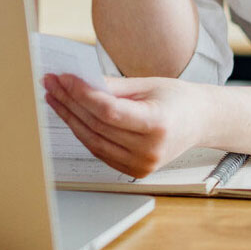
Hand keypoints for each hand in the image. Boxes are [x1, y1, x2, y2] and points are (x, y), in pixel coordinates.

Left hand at [43, 72, 208, 177]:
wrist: (199, 122)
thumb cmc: (176, 99)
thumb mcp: (147, 85)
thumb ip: (112, 86)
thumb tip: (78, 80)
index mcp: (158, 124)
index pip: (109, 112)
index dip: (83, 94)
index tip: (64, 78)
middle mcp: (150, 150)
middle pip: (97, 126)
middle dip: (69, 102)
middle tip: (51, 82)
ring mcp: (142, 165)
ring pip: (92, 140)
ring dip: (69, 117)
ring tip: (53, 96)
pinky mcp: (134, 171)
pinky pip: (99, 150)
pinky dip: (82, 132)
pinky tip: (69, 114)